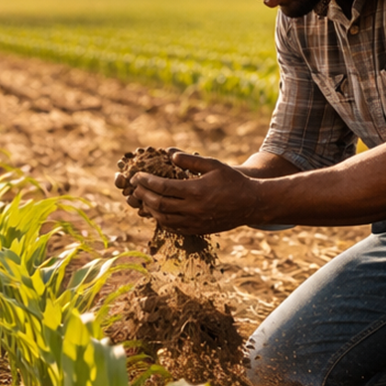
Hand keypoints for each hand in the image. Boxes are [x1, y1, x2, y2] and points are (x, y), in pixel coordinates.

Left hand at [116, 149, 262, 234]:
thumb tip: (169, 155)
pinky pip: (173, 228)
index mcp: (195, 191)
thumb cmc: (232, 181)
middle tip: (135, 188)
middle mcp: (193, 209)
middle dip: (143, 195)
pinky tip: (157, 212)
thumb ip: (190, 161)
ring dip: (150, 209)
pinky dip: (161, 220)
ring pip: (163, 219)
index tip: (137, 176)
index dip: (146, 182)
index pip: (162, 187)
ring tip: (143, 199)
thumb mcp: (213, 165)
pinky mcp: (197, 230)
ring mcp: (195, 222)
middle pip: (159, 205)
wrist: (250, 204)